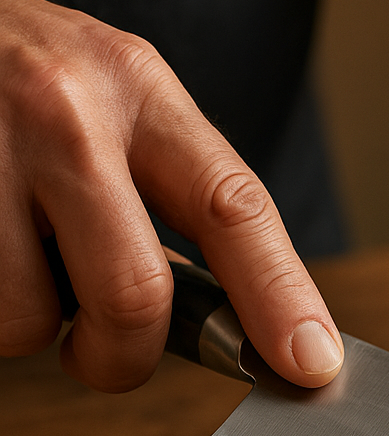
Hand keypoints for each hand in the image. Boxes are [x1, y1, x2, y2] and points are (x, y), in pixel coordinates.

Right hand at [0, 0, 342, 391]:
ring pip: (29, 318)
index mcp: (138, 89)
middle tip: (107, 354)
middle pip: (136, 295)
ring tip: (16, 264)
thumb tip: (234, 315)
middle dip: (123, 356)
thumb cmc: (13, 73)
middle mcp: (67, 112)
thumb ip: (166, 191)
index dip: (281, 300)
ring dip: (30, 323)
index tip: (311, 363)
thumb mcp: (108, 99)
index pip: (234, 210)